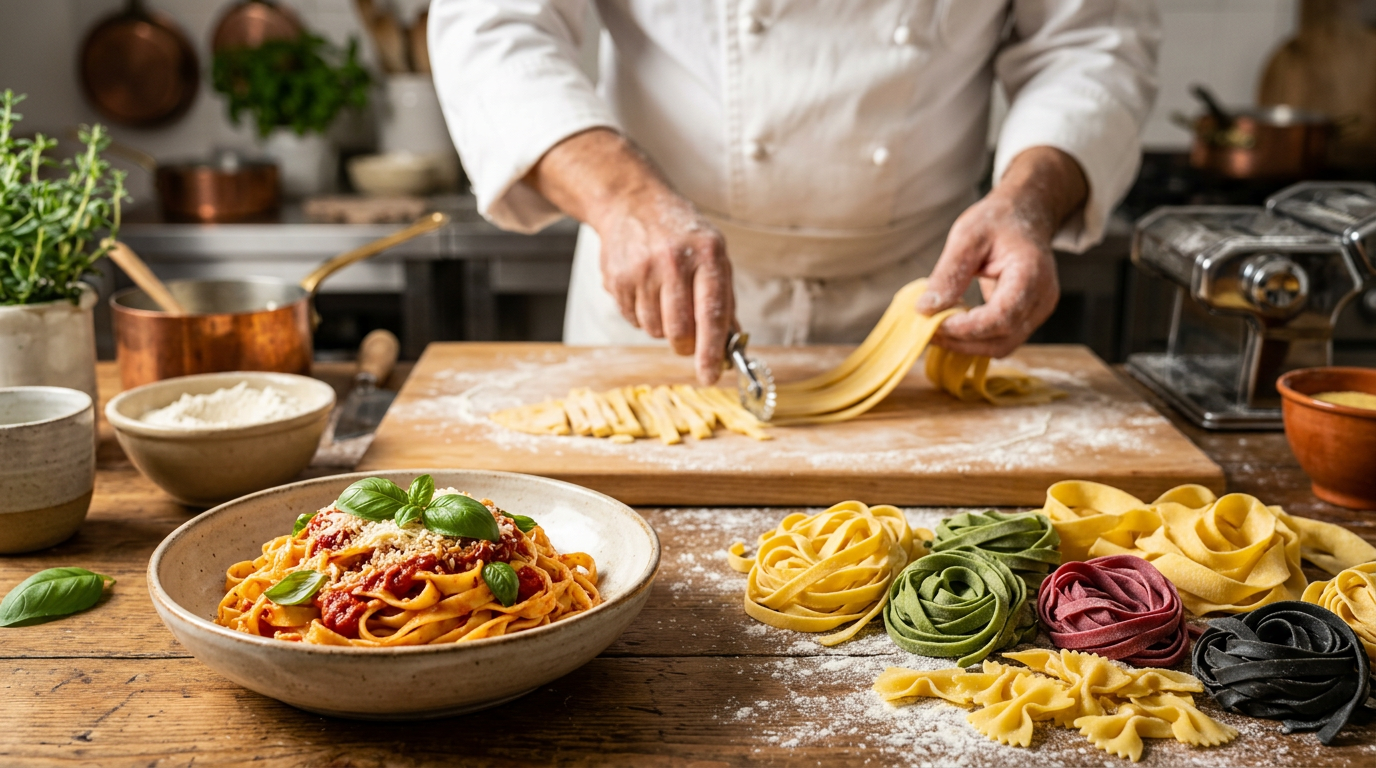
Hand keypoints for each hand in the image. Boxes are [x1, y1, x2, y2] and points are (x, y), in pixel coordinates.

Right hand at [524, 129, 733, 384]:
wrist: (633, 203)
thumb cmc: (682, 235)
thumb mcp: (714, 255)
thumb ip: (724, 300)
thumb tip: (730, 346)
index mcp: (707, 255)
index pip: (711, 313)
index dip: (710, 351)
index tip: (710, 375)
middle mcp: (674, 261)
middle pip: (680, 330)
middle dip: (686, 345)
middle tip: (687, 340)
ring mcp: (642, 269)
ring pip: (655, 330)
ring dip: (663, 328)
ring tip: (665, 300)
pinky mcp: (617, 279)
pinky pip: (634, 320)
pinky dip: (643, 316)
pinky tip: (646, 291)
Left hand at [917, 146, 1086, 358]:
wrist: (1025, 216)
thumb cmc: (998, 222)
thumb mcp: (967, 236)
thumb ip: (949, 273)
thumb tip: (926, 309)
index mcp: (1031, 274)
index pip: (1000, 316)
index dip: (966, 328)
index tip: (933, 324)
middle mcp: (1042, 298)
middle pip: (1001, 339)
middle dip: (960, 341)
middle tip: (925, 330)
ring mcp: (1038, 311)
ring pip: (1001, 346)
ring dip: (965, 344)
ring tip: (935, 328)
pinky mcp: (1028, 318)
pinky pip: (1001, 339)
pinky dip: (974, 339)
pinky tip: (952, 324)